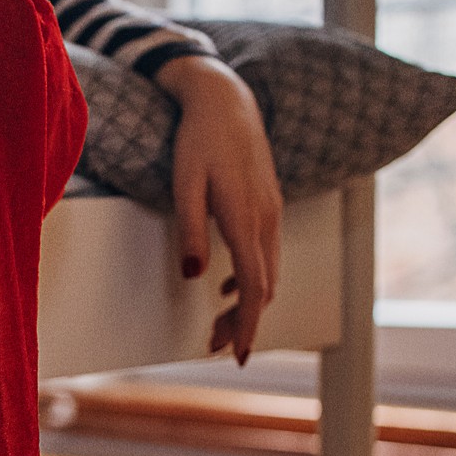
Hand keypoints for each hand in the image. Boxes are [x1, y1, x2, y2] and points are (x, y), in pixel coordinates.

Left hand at [155, 55, 283, 364]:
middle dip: (241, 323)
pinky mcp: (268, 205)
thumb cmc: (198, 140)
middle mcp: (266, 220)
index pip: (254, 288)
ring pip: (267, 272)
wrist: (226, 99)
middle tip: (212, 347)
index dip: (246, 326)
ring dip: (245, 304)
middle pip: (263, 288)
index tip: (237, 356)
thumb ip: (190, 230)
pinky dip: (250, 279)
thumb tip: (195, 276)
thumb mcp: (184, 185)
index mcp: (246, 219)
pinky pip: (266, 254)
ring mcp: (271, 212)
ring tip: (215, 326)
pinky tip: (225, 287)